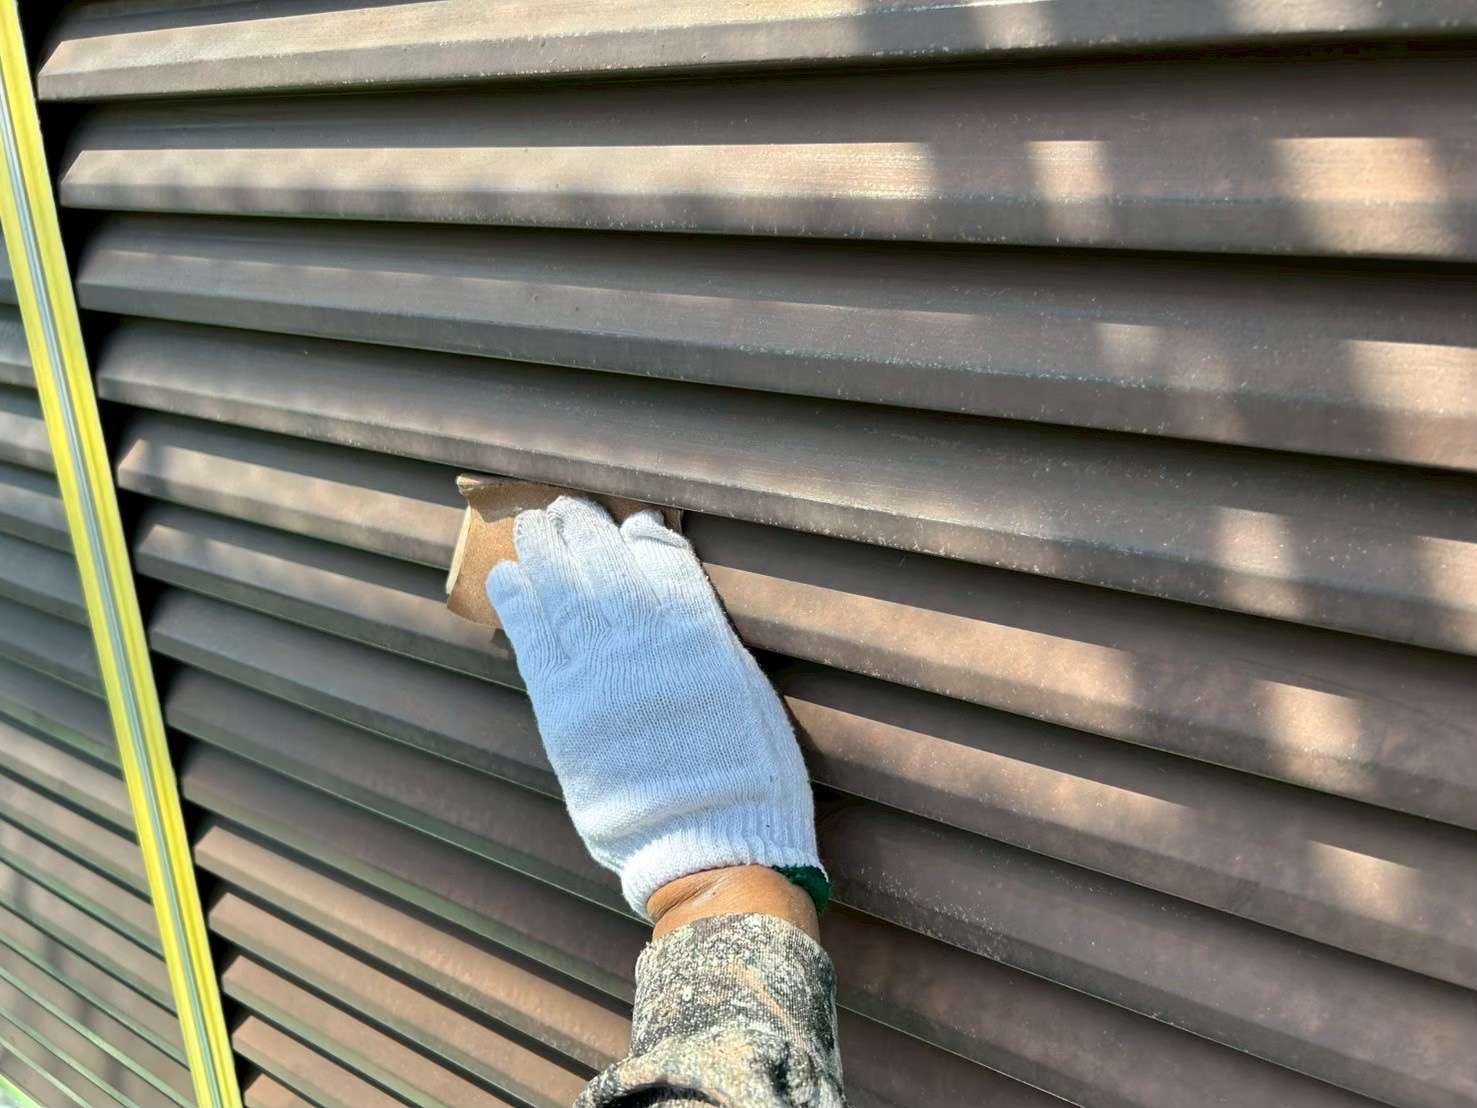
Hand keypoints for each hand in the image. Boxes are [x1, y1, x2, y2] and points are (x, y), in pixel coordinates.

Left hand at [487, 496, 821, 916]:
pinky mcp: (563, 707)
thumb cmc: (745, 773)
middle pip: (603, 562)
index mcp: (698, 630)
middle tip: (563, 508)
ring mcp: (598, 671)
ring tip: (532, 525)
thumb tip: (669, 581)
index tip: (624, 522)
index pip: (659, 559)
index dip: (637, 535)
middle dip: (581, 529)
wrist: (708, 841)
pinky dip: (518, 601)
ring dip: (542, 549)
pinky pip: (532, 638)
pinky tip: (508, 575)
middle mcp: (644, 639)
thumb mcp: (745, 685)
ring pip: (561, 588)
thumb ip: (705, 628)